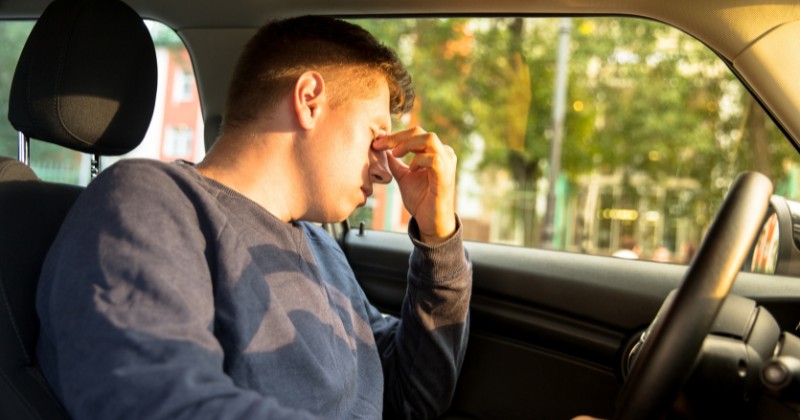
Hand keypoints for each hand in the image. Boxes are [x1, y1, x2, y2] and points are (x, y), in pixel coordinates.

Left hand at [373, 127, 456, 243]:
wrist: (430, 221)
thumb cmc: (420, 200)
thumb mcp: (403, 177)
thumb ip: (396, 164)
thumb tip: (384, 150)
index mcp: (434, 152)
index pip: (415, 134)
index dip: (395, 135)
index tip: (377, 142)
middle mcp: (443, 153)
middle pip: (420, 132)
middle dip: (397, 137)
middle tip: (381, 145)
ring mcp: (447, 163)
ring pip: (429, 139)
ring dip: (408, 144)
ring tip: (395, 153)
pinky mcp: (446, 175)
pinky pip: (433, 158)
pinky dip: (419, 160)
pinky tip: (411, 169)